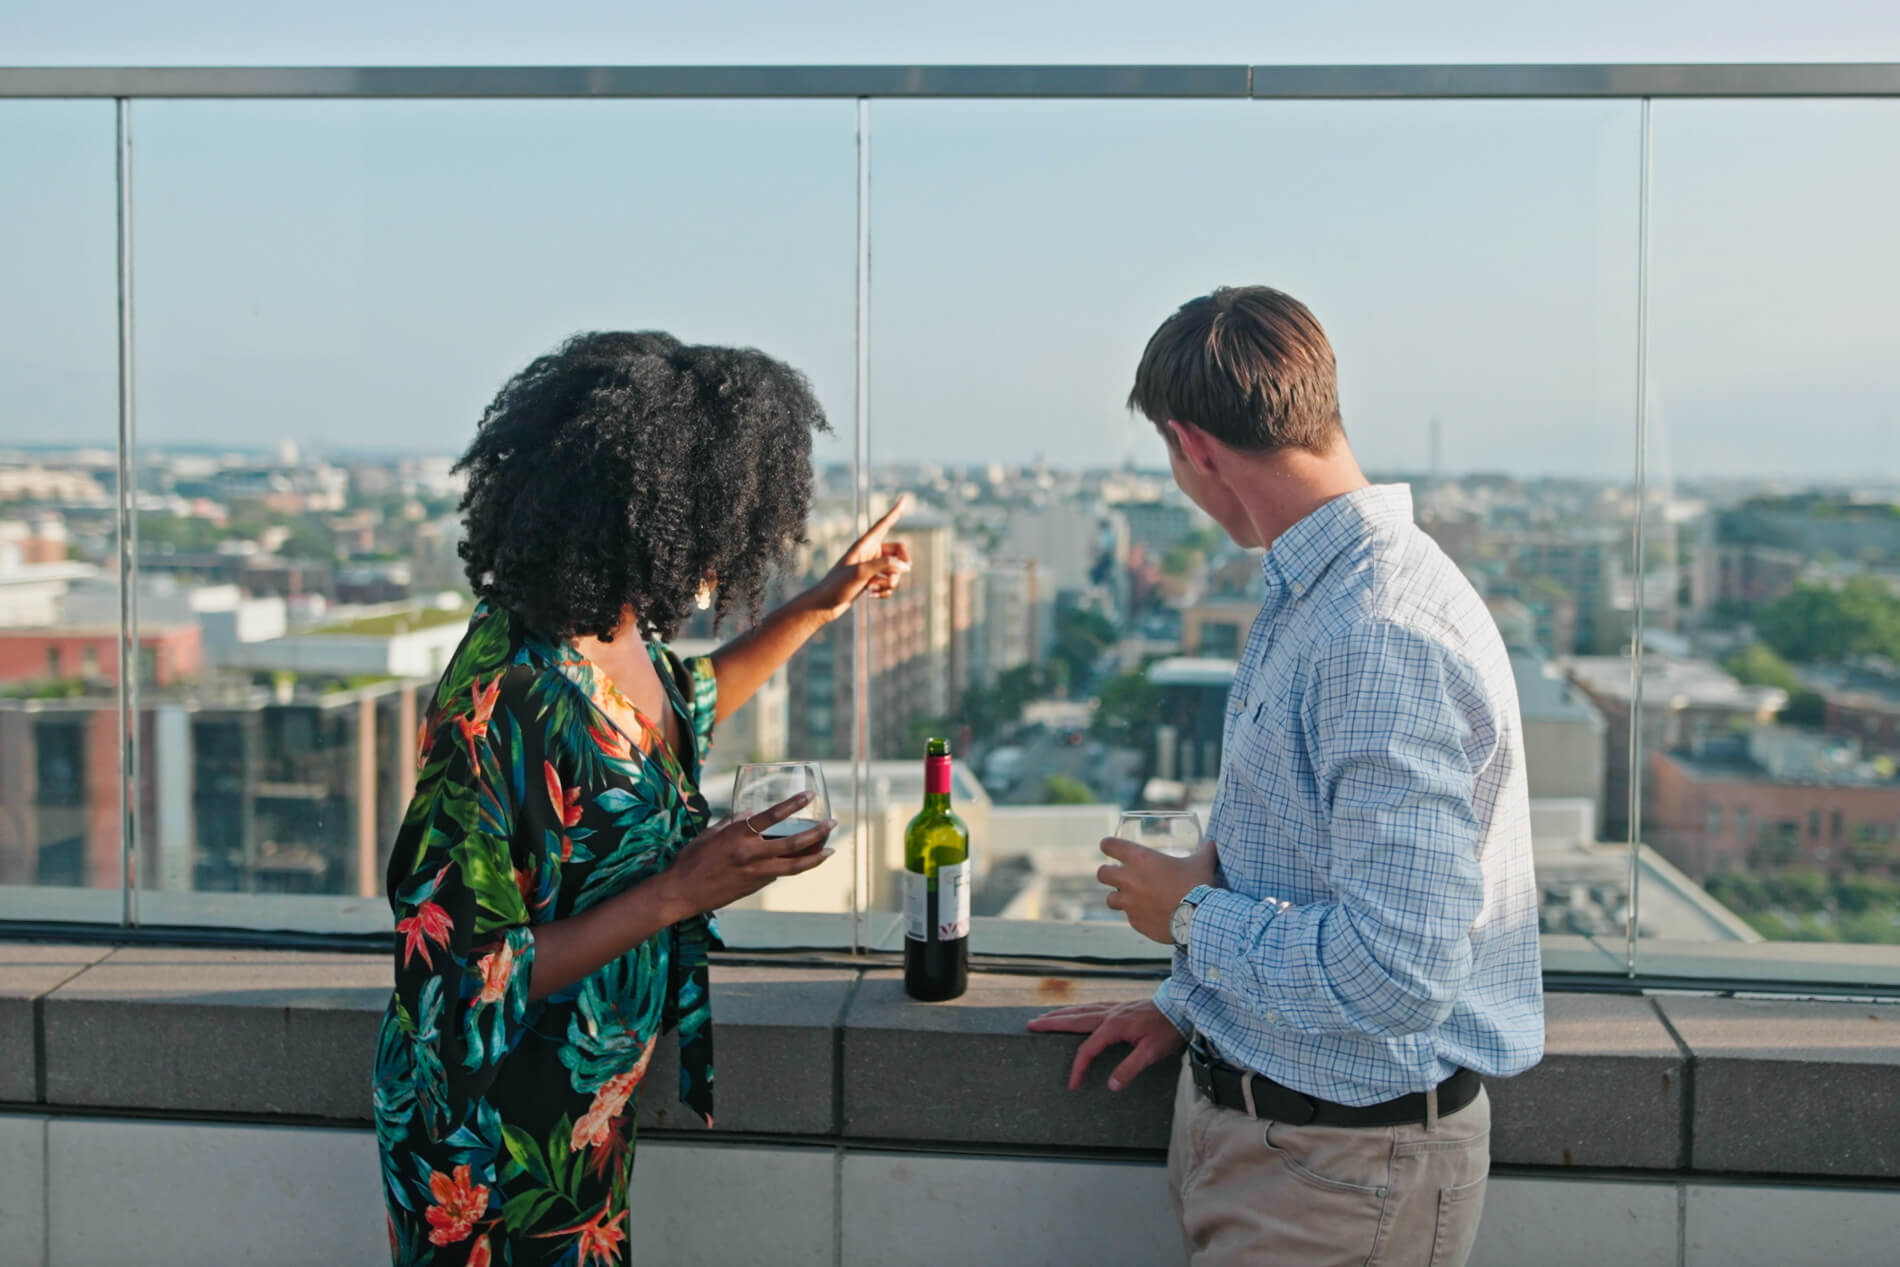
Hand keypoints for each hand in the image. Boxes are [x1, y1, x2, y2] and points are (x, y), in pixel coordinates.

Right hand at [661, 792, 836, 915]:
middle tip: (832, 824)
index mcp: (738, 836)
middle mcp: (751, 854)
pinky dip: (792, 867)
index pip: (772, 816)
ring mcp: (755, 873)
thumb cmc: (691, 860)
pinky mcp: (755, 887)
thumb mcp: (710, 834)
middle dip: (817, 833)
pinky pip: (779, 874)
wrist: (681, 893)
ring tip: (829, 850)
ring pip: (794, 866)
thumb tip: (751, 814)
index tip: (809, 796)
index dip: (793, 804)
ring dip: (815, 857)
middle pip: (793, 844)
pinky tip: (801, 861)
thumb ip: (733, 823)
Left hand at [809, 494, 911, 621]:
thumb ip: (885, 566)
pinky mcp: (871, 580)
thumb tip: (905, 566)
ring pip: (896, 570)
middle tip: (900, 573)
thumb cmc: (837, 585)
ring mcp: (871, 567)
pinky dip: (886, 591)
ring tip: (874, 589)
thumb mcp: (861, 573)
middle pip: (898, 551)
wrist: (824, 604)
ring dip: (891, 582)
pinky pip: (889, 583)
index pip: (884, 524)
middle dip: (901, 565)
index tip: (905, 498)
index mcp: (865, 544)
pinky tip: (873, 596)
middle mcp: (870, 552)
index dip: (895, 512)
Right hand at [1025, 1000, 1185, 1090]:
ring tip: (1045, 1017)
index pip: (1087, 1050)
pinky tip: (1075, 1012)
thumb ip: (1129, 1069)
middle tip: (1031, 1025)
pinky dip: (1077, 1010)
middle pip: (1073, 1019)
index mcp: (1113, 1027)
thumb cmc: (1167, 1031)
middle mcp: (1109, 1014)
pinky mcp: (1120, 1006)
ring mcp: (1113, 1008)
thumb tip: (1111, 1085)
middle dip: (1051, 1023)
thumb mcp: (1150, 1053)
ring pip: (1080, 1010)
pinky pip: (1091, 1007)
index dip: (1078, 1068)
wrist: (1182, 1008)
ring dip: (1061, 1014)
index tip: (1072, 1084)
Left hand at [1097, 837, 1218, 944]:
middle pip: (1102, 874)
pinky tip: (1150, 915)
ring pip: (1110, 899)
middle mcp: (1129, 880)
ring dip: (1119, 897)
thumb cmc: (1198, 885)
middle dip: (1108, 874)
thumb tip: (1211, 843)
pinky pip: (1130, 917)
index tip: (1109, 847)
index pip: (1109, 845)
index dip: (1108, 845)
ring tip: (1132, 898)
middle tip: (1120, 875)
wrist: (1199, 919)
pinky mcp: (1135, 922)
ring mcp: (1130, 903)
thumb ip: (1204, 850)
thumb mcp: (1202, 863)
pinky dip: (1136, 915)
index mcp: (1140, 859)